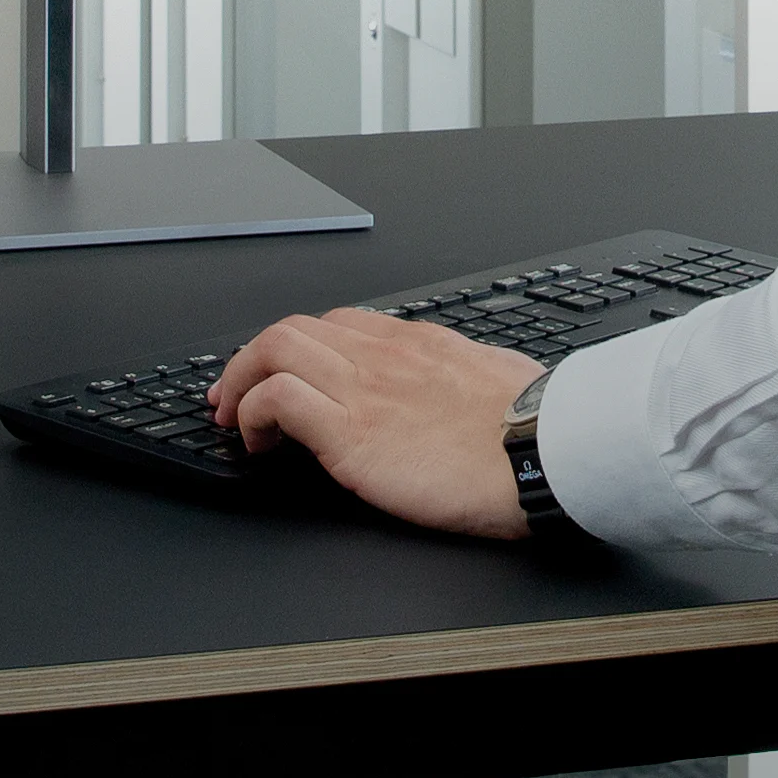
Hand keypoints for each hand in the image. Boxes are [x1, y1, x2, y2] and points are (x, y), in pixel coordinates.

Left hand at [206, 307, 541, 540]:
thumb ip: (466, 375)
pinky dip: (253, 414)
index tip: (284, 371)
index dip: (300, 347)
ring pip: (273, 350)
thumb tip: (465, 385)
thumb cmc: (534, 427)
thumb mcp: (497, 379)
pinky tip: (258, 442)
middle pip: (293, 329)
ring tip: (233, 417)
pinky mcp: (350, 432)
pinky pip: (276, 400)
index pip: (339, 325)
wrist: (544, 453)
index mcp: (419, 344)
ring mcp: (364, 389)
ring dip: (240, 382)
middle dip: (251, 358)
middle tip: (235, 392)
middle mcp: (384, 356)